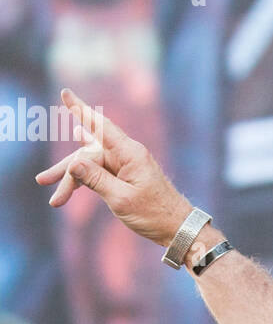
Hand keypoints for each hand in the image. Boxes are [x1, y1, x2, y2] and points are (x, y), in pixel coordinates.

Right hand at [35, 87, 193, 246]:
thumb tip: (74, 163)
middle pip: (88, 154)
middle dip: (66, 171)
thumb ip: (95, 180)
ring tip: (49, 188)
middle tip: (42, 182)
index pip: (100, 126)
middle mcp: (128, 155)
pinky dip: (85, 176)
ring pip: (91, 165)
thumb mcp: (121, 200)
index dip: (81, 110)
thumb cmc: (155, 215)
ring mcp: (128, 165)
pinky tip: (74, 161)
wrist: (180, 230)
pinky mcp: (128, 176)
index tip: (65, 93)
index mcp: (129, 154)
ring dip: (72, 177)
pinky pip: (101, 171)